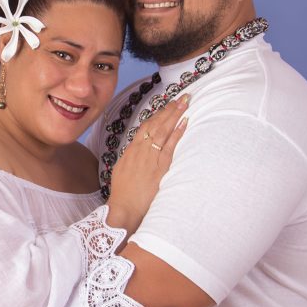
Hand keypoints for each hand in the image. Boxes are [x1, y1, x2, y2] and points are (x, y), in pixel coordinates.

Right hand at [106, 95, 188, 232]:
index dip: (157, 115)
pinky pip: (169, 146)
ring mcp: (150, 158)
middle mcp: (140, 150)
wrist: (123, 208)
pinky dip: (177, 133)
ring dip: (174, 115)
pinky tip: (184, 122)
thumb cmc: (123, 194)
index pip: (145, 127)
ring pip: (163, 131)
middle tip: (181, 98)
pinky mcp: (159, 167)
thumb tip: (136, 152)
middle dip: (169, 109)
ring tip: (184, 103)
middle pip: (155, 124)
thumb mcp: (122, 171)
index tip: (167, 106)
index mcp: (131, 150)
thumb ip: (130, 159)